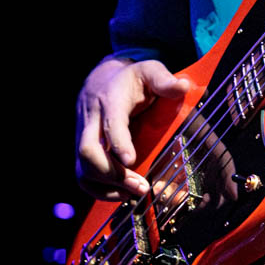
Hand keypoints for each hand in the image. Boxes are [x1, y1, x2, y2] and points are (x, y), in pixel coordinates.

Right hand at [76, 57, 189, 200]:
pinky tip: (121, 193)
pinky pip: (82, 176)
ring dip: (106, 186)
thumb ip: (165, 79)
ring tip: (133, 193)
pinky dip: (99, 190)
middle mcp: (92, 120)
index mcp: (111, 100)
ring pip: (83, 167)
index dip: (119, 143)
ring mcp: (83, 137)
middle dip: (111, 173)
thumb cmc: (131, 79)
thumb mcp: (150, 71)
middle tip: (140, 186)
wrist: (100, 79)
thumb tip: (183, 85)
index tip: (132, 160)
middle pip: (88, 151)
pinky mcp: (82, 150)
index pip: (110, 123)